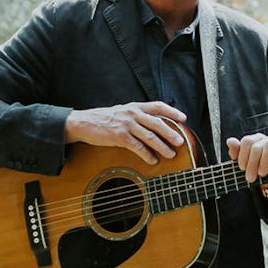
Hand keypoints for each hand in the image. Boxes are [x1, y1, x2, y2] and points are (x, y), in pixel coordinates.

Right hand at [65, 102, 185, 164]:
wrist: (84, 122)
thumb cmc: (104, 118)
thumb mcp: (123, 111)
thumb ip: (137, 114)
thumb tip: (154, 122)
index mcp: (135, 106)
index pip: (158, 106)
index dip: (172, 111)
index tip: (183, 118)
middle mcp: (133, 114)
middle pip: (157, 123)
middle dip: (171, 133)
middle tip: (180, 141)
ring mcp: (126, 125)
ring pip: (150, 136)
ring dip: (162, 146)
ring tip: (171, 154)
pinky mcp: (119, 136)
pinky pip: (137, 147)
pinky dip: (147, 155)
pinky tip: (153, 160)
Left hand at [227, 133, 267, 194]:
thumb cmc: (257, 169)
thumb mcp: (245, 164)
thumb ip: (236, 152)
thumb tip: (230, 141)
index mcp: (253, 141)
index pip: (247, 141)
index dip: (243, 155)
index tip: (241, 168)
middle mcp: (264, 139)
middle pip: (256, 146)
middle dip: (252, 164)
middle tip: (250, 178)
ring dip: (264, 161)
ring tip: (262, 174)